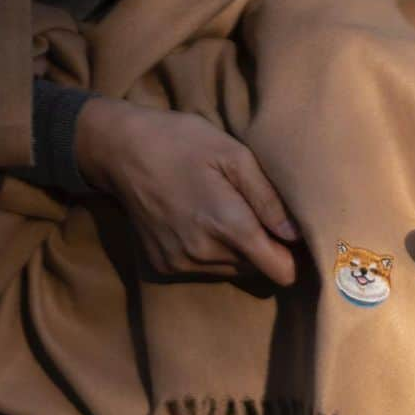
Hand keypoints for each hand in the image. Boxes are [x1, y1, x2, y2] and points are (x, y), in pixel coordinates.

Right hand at [75, 96, 299, 284]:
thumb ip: (269, 199)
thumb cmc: (182, 142)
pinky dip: (212, 252)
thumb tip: (297, 235)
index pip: (281, 271)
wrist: (118, 149)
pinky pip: (206, 269)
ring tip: (226, 214)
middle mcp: (205, 254)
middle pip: (260, 270)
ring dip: (239, 251)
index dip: (295, 257)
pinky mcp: (164, 266)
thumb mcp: (235, 156)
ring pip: (234, 271)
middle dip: (266, 249)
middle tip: (257, 215)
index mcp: (228, 226)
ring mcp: (181, 263)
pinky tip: (201, 221)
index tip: (293, 236)